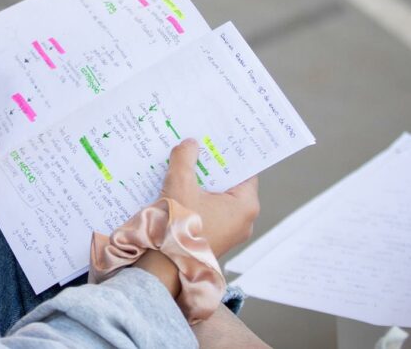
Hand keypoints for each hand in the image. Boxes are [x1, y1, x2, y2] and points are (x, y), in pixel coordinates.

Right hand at [159, 139, 258, 257]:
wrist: (164, 268)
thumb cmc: (178, 227)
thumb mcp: (180, 184)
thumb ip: (185, 158)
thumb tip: (190, 144)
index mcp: (246, 206)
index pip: (243, 171)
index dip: (227, 155)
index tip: (214, 142)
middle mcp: (244, 222)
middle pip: (228, 185)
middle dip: (210, 169)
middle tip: (194, 151)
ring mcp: (230, 234)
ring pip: (216, 200)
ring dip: (200, 186)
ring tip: (182, 169)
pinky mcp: (214, 242)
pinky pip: (209, 214)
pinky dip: (196, 203)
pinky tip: (177, 192)